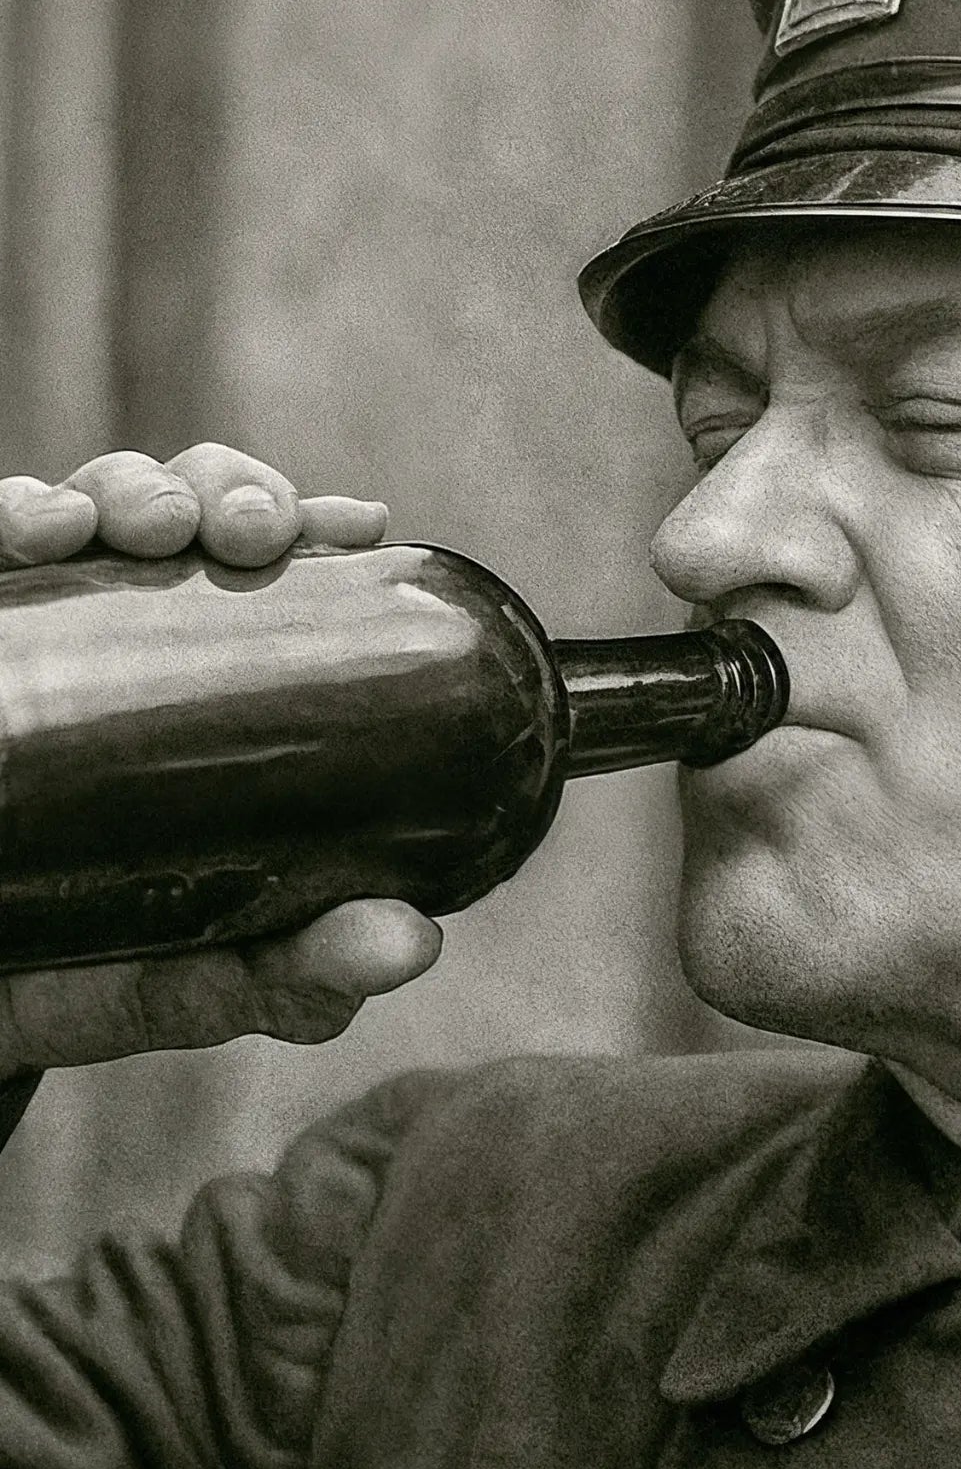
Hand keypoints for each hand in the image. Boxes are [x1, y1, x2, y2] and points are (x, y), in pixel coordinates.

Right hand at [0, 444, 428, 1078]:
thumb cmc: (84, 975)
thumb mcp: (194, 979)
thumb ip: (296, 971)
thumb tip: (412, 944)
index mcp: (202, 686)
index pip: (265, 573)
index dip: (309, 527)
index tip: (357, 523)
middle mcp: (115, 638)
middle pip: (183, 517)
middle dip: (226, 491)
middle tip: (252, 530)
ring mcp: (30, 630)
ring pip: (77, 507)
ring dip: (121, 490)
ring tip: (143, 525)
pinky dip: (5, 517)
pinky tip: (32, 530)